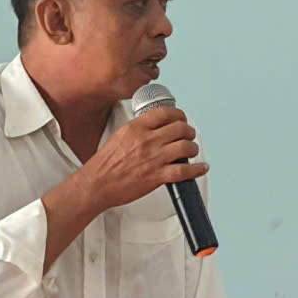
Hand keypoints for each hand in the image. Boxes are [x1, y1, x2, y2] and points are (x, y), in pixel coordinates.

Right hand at [72, 107, 207, 216]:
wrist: (97, 184)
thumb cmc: (105, 164)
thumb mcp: (120, 135)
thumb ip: (139, 129)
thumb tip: (155, 126)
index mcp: (136, 128)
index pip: (166, 113)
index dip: (179, 115)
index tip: (182, 118)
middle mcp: (147, 140)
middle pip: (180, 128)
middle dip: (189, 131)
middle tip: (189, 135)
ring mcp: (154, 158)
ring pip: (186, 147)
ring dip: (193, 148)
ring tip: (192, 150)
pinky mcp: (157, 176)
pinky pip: (184, 170)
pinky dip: (197, 169)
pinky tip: (201, 168)